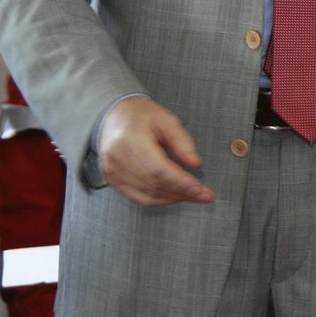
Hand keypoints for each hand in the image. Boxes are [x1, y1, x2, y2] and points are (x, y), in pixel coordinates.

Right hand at [97, 96, 215, 206]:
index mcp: (130, 138)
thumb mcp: (167, 120)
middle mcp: (117, 158)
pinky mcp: (112, 180)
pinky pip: (138, 198)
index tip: (202, 191)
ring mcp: (112, 171)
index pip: (158, 168)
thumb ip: (182, 142)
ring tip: (193, 195)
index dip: (182, 182)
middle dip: (182, 192)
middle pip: (154, 184)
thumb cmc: (141, 116)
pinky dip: (159, 200)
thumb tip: (196, 164)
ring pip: (147, 195)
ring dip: (173, 198)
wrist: (114, 117)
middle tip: (203, 195)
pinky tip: (174, 196)